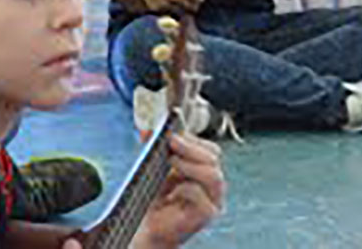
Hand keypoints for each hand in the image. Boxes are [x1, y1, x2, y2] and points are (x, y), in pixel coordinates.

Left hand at [134, 133, 225, 248]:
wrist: (147, 232)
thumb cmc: (154, 204)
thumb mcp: (154, 171)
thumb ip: (154, 150)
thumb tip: (147, 130)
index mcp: (206, 173)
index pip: (211, 149)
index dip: (193, 139)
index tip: (172, 133)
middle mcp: (214, 186)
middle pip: (214, 158)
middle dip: (191, 148)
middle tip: (171, 142)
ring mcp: (213, 201)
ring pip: (213, 175)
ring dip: (190, 164)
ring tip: (171, 160)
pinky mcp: (206, 216)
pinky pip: (200, 195)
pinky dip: (185, 188)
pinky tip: (173, 191)